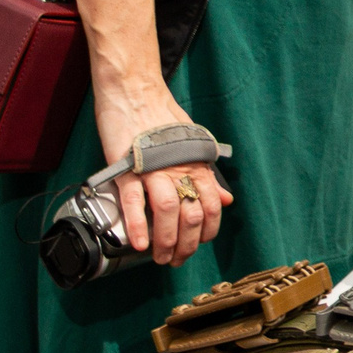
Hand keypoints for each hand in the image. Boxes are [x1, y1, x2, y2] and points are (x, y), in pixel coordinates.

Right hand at [94, 86, 233, 266]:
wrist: (135, 91)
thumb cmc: (162, 118)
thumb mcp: (192, 144)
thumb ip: (207, 174)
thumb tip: (225, 200)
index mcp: (197, 164)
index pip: (212, 205)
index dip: (206, 231)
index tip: (197, 245)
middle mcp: (179, 168)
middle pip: (191, 214)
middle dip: (186, 244)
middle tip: (177, 260)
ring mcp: (154, 169)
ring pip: (167, 212)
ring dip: (165, 242)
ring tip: (160, 258)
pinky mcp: (127, 168)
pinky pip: (135, 201)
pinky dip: (138, 226)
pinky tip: (139, 244)